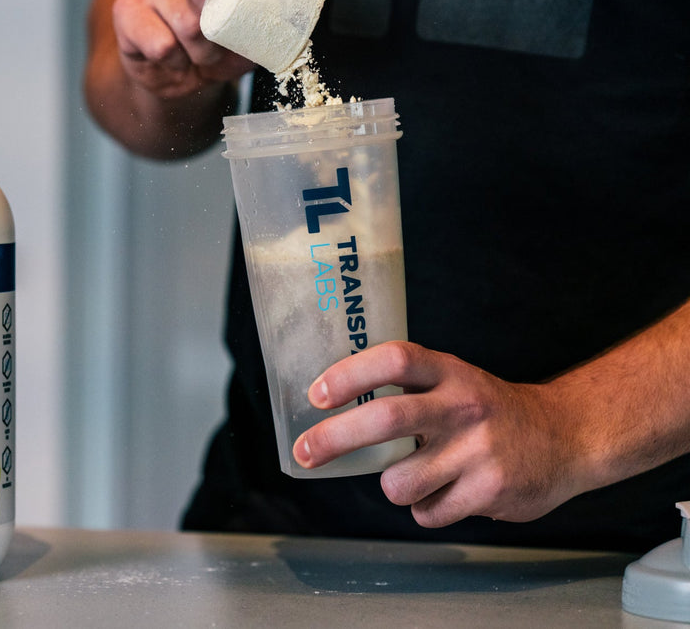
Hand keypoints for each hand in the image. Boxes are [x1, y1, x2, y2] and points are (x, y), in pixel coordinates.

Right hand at [112, 0, 253, 100]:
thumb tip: (291, 22)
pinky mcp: (125, 9)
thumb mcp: (248, 29)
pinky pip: (161, 44)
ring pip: (185, 22)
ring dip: (201, 52)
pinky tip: (174, 59)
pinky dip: (175, 62)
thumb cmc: (217, 42)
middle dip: (218, 27)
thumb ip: (267, 19)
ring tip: (201, 56)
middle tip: (221, 45)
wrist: (177, 71)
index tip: (245, 5)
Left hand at [291, 341, 582, 527]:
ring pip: (399, 481)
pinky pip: (427, 512)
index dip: (350, 375)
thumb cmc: (490, 411)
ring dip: (395, 486)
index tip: (316, 395)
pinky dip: (426, 508)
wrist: (567, 437)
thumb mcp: (454, 381)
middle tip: (305, 452)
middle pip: (386, 419)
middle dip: (334, 438)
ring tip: (418, 475)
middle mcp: (464, 405)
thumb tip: (334, 409)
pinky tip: (449, 492)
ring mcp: (478, 450)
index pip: (395, 360)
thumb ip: (407, 389)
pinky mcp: (490, 489)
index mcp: (450, 372)